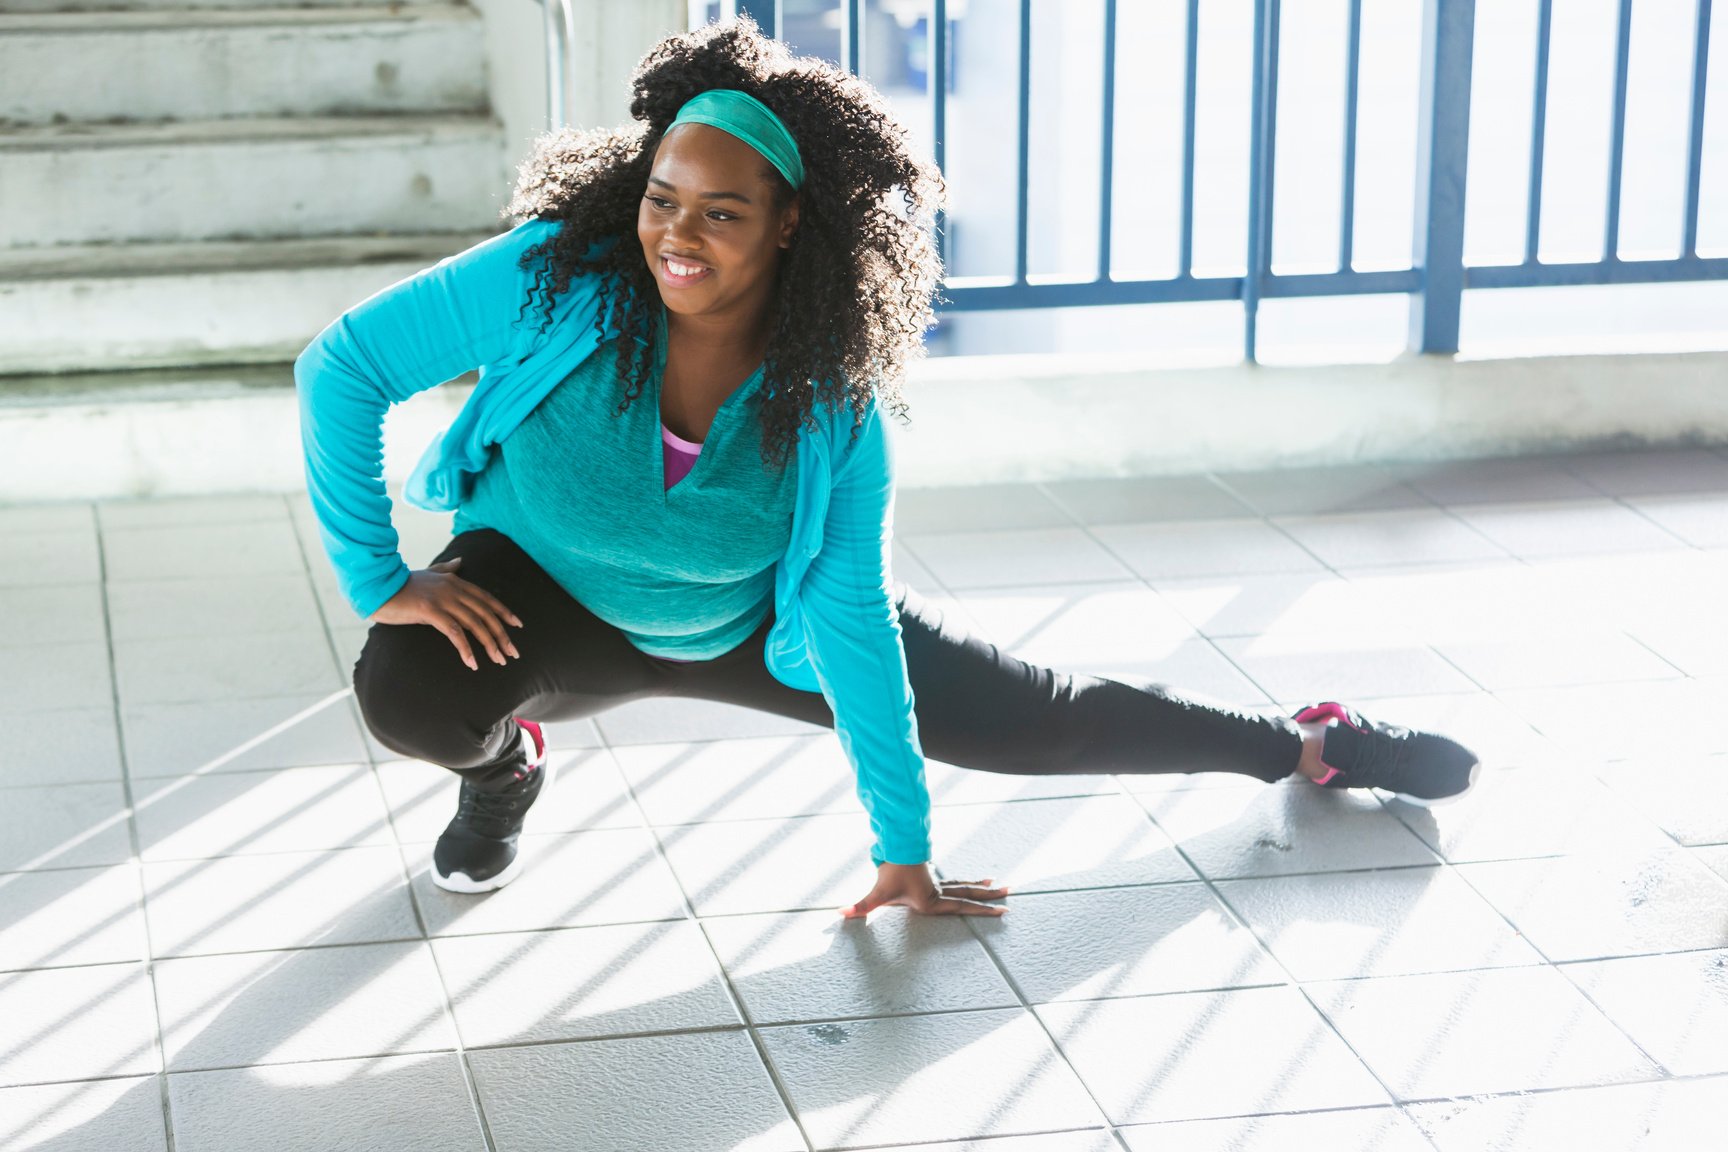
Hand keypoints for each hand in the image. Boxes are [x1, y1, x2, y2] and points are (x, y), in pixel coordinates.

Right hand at [370, 557, 522, 670]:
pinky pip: (454, 633)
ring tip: (499, 660)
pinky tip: (472, 662)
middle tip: (513, 653)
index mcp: (455, 581)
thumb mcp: (428, 574)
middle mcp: (453, 588)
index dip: (504, 612)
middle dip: (502, 634)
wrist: (378, 587)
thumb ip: (446, 569)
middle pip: (485, 614)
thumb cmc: (402, 584)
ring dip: (489, 644)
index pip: (487, 598)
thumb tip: (460, 561)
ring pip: (474, 624)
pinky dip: (465, 648)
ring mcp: (443, 599)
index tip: (518, 626)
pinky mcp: (430, 611)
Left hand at [840, 862, 1008, 918]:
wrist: (893, 847)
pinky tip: (974, 880)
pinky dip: (966, 882)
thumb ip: (861, 907)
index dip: (983, 912)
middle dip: (989, 897)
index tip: (1002, 912)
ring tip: (997, 884)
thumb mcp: (877, 894)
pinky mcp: (930, 877)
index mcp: (932, 901)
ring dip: (980, 887)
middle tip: (1010, 896)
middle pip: (969, 894)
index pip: (963, 907)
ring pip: (964, 885)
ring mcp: (936, 883)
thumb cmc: (889, 872)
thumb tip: (840, 914)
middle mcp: (938, 892)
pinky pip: (954, 881)